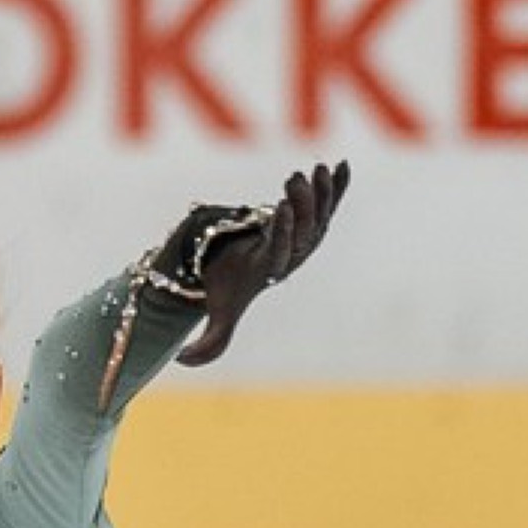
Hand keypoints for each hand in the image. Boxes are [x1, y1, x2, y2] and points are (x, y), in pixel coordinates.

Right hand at [171, 160, 350, 367]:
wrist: (246, 269)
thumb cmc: (231, 286)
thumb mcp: (219, 313)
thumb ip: (208, 342)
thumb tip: (182, 362)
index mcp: (271, 267)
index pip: (281, 249)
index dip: (284, 230)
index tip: (281, 208)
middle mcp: (294, 251)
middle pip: (304, 228)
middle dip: (303, 203)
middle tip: (295, 178)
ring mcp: (305, 234)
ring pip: (319, 213)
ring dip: (322, 191)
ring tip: (320, 169)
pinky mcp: (309, 218)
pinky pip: (329, 202)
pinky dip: (339, 186)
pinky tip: (345, 165)